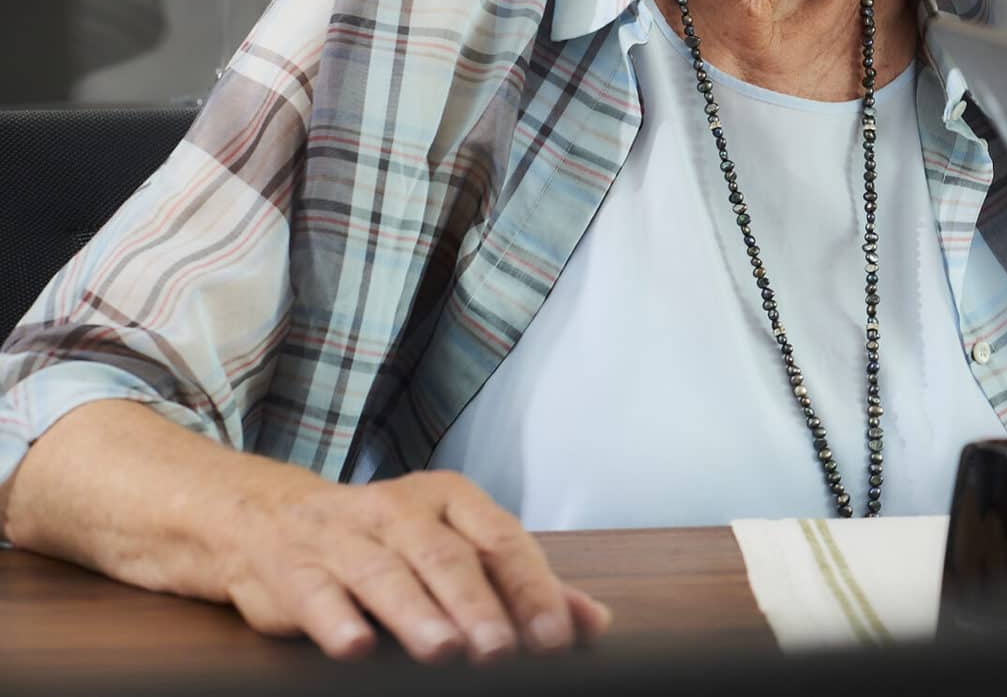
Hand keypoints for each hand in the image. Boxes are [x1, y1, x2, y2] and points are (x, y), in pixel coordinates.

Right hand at [219, 469, 610, 662]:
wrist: (269, 518)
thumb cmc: (385, 541)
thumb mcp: (456, 547)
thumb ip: (523, 586)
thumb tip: (593, 622)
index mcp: (451, 500)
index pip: (502, 541)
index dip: (532, 589)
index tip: (556, 638)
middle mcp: (400, 511)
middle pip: (447, 557)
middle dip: (478, 605)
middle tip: (503, 650)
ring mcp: (344, 538)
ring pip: (385, 574)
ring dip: (417, 614)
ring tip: (445, 650)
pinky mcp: (295, 572)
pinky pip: (318, 595)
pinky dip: (338, 620)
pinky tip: (357, 647)